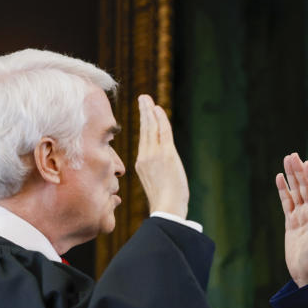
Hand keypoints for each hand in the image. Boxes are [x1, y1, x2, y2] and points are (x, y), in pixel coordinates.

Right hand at [136, 94, 188, 217]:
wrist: (166, 209)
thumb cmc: (165, 202)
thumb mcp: (156, 184)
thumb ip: (156, 172)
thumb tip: (162, 169)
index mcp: (141, 164)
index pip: (144, 139)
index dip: (144, 124)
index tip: (145, 113)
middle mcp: (145, 157)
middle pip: (144, 130)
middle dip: (144, 112)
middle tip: (143, 98)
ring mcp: (154, 155)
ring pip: (151, 128)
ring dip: (150, 111)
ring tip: (147, 99)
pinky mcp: (166, 155)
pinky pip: (163, 132)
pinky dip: (161, 119)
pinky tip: (158, 109)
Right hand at [275, 152, 307, 286]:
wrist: (307, 274)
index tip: (306, 163)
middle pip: (306, 187)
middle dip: (299, 171)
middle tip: (293, 155)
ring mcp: (302, 216)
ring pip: (296, 191)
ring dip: (291, 176)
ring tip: (286, 159)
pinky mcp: (292, 222)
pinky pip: (287, 202)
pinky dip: (283, 190)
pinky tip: (279, 178)